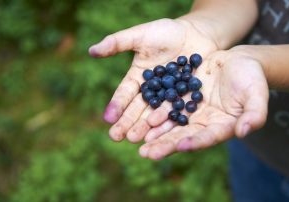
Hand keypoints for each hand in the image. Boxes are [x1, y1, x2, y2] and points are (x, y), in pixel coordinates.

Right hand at [89, 18, 218, 141]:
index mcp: (138, 77)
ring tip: (135, 140)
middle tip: (116, 137)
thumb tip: (91, 51)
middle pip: (137, 109)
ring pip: (154, 114)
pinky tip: (161, 135)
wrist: (197, 34)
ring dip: (144, 128)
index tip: (108, 119)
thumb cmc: (167, 32)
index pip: (124, 93)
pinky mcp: (185, 100)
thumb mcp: (141, 35)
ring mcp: (168, 97)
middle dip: (126, 122)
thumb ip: (118, 43)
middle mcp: (151, 90)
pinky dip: (168, 124)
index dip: (116, 105)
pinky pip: (175, 113)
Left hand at [139, 50, 268, 159]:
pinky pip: (167, 106)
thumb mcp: (257, 94)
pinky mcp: (183, 98)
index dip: (196, 142)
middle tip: (147, 153)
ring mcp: (192, 111)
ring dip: (155, 132)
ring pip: (172, 124)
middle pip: (184, 136)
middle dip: (166, 144)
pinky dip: (155, 112)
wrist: (238, 61)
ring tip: (136, 140)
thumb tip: (244, 132)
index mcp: (223, 126)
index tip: (182, 146)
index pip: (209, 137)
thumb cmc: (252, 77)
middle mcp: (204, 123)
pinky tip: (141, 118)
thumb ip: (254, 113)